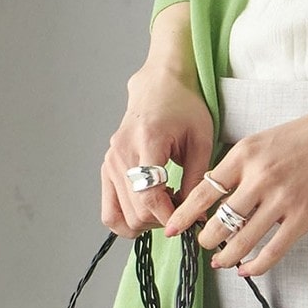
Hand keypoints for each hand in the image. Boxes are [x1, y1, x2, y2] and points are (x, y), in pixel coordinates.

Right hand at [100, 61, 215, 236]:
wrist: (160, 85)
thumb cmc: (184, 107)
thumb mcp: (201, 139)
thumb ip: (198, 178)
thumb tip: (195, 215)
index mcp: (147, 141)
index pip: (149, 195)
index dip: (169, 216)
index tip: (188, 221)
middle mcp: (122, 152)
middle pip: (135, 210)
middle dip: (162, 220)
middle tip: (182, 209)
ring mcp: (110, 161)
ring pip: (121, 216)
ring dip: (146, 222)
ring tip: (166, 207)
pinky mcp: (106, 167)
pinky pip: (109, 210)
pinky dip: (127, 220)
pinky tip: (148, 211)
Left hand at [163, 93, 307, 276]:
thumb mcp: (267, 137)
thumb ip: (242, 162)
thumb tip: (217, 188)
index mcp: (245, 153)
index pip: (204, 190)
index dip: (185, 214)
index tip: (173, 229)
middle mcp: (259, 177)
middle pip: (217, 221)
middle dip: (205, 240)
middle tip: (204, 245)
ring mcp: (282, 199)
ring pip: (240, 241)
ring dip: (226, 257)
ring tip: (221, 261)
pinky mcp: (304, 216)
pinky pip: (271, 251)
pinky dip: (255, 265)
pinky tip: (248, 269)